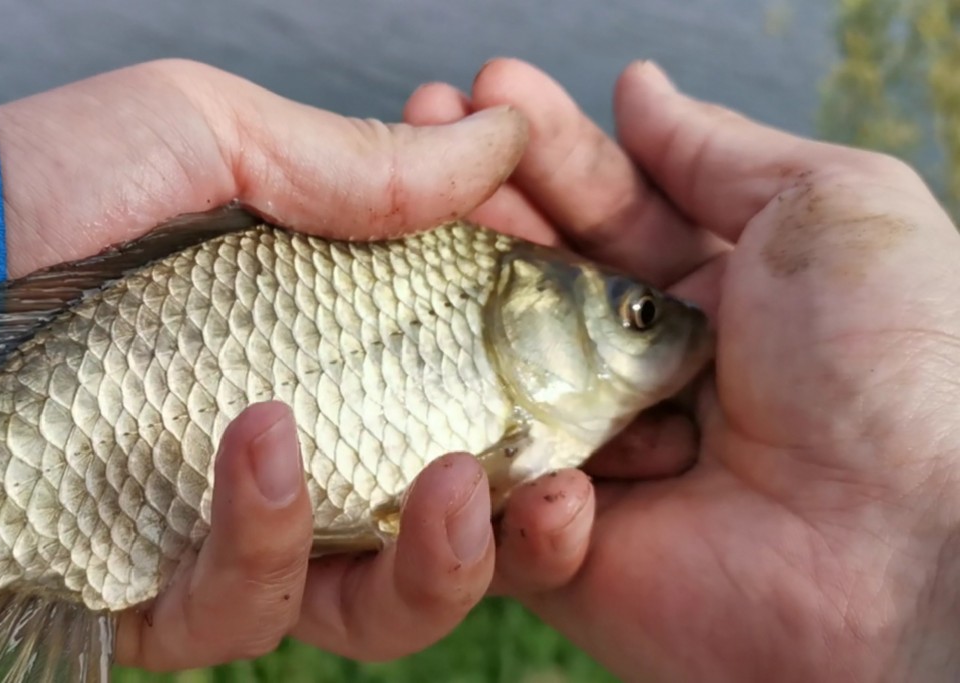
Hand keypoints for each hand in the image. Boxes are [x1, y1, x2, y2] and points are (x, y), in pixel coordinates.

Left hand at [0, 59, 537, 669]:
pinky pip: (231, 614)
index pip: (466, 414)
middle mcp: (284, 456)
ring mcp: (211, 532)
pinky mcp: (138, 591)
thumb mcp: (211, 134)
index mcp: (320, 356)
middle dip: (519, 534)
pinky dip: (264, 541)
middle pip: (437, 543)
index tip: (619, 408)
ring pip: (357, 608)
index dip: (549, 425)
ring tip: (437, 477)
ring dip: (421, 561)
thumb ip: (361, 167)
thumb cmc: (43, 186)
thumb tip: (499, 134)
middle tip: (554, 488)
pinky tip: (260, 443)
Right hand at [404, 58, 959, 679]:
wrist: (904, 557)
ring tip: (388, 237)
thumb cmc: (895, 369)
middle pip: (528, 282)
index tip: (477, 92)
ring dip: (435, 309)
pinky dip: (477, 448)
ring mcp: (595, 460)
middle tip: (412, 135)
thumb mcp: (833, 210)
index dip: (539, 151)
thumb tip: (637, 88)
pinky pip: (487, 497)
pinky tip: (468, 369)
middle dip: (468, 208)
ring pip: (483, 376)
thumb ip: (718, 153)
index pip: (600, 208)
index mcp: (706, 298)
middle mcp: (641, 374)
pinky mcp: (561, 549)